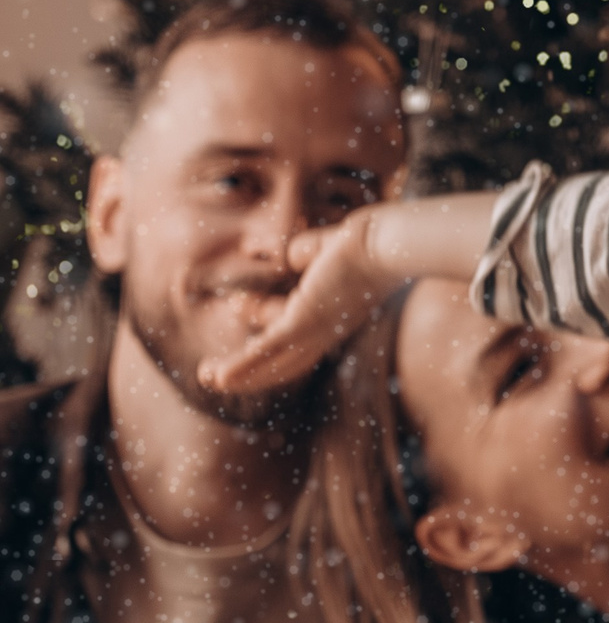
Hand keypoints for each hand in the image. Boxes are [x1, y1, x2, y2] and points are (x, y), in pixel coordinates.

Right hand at [193, 211, 394, 396]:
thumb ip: (304, 255)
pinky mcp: (304, 322)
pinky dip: (242, 365)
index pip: (292, 335)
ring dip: (238, 375)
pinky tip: (220, 378)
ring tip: (208, 379)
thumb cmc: (368, 243)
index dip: (262, 321)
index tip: (240, 302)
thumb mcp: (326, 251)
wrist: (386, 245)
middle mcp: (324, 332)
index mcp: (330, 318)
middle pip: (282, 363)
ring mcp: (314, 330)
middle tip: (215, 378)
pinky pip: (267, 350)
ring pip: (271, 363)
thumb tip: (289, 258)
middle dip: (248, 372)